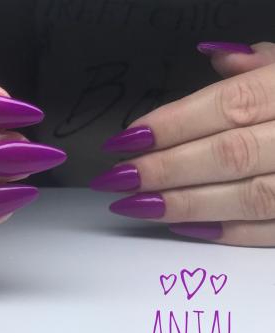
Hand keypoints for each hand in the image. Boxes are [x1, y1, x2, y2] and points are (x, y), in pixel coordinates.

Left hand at [91, 42, 274, 246]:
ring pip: (247, 197)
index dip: (170, 125)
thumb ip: (262, 63)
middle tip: (119, 179)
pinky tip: (184, 227)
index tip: (124, 141)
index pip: (226, 106)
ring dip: (184, 204)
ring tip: (137, 206)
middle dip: (165, 169)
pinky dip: (226, 232)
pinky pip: (272, 233)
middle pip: (228, 154)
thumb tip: (214, 54)